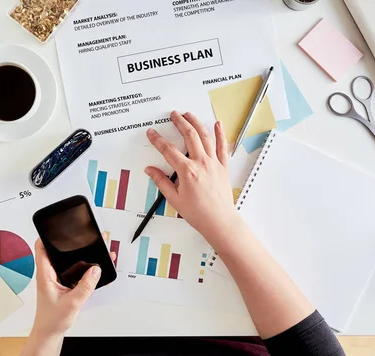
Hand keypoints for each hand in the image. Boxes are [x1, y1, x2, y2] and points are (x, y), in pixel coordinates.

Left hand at [32, 238, 114, 338]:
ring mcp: (57, 278)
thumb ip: (85, 286)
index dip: (47, 236)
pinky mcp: (64, 284)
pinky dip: (84, 268)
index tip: (59, 229)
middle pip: (58, 251)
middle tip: (84, 236)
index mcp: (45, 274)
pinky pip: (74, 271)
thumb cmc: (52, 320)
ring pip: (68, 261)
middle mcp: (50, 273)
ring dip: (80, 255)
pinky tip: (95, 268)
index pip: (41, 248)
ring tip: (94, 248)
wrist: (50, 333)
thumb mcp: (72, 302)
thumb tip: (95, 270)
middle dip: (71, 243)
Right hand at [145, 111, 241, 241]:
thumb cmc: (198, 213)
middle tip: (173, 115)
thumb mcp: (174, 198)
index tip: (152, 133)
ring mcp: (214, 163)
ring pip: (205, 137)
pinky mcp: (223, 167)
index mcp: (187, 171)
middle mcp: (201, 163)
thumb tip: (150, 170)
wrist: (219, 220)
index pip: (168, 150)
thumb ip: (161, 181)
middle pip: (189, 136)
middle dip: (180, 122)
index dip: (158, 140)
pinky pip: (223, 146)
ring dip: (196, 123)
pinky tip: (218, 124)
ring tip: (189, 115)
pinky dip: (220, 134)